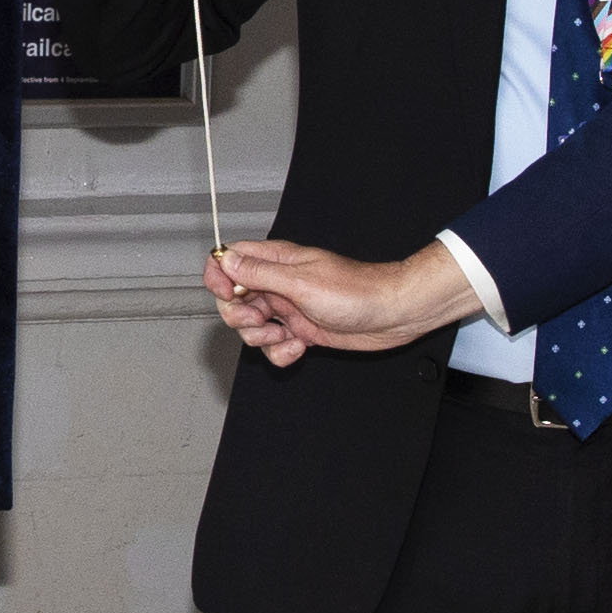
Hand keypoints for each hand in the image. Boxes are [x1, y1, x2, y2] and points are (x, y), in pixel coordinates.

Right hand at [203, 239, 484, 364]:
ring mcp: (288, 309)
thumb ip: (258, 274)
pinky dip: (281, 352)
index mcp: (276, 262)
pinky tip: (300, 346)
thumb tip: (225, 261)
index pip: (229, 260)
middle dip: (240, 317)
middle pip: (233, 300)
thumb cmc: (356, 292)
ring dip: (262, 338)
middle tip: (263, 319)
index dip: (219, 277)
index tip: (228, 294)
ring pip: (251, 328)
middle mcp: (278, 284)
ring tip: (286, 334)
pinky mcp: (300, 331)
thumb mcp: (300, 282)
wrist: (392, 315)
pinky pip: (273, 347)